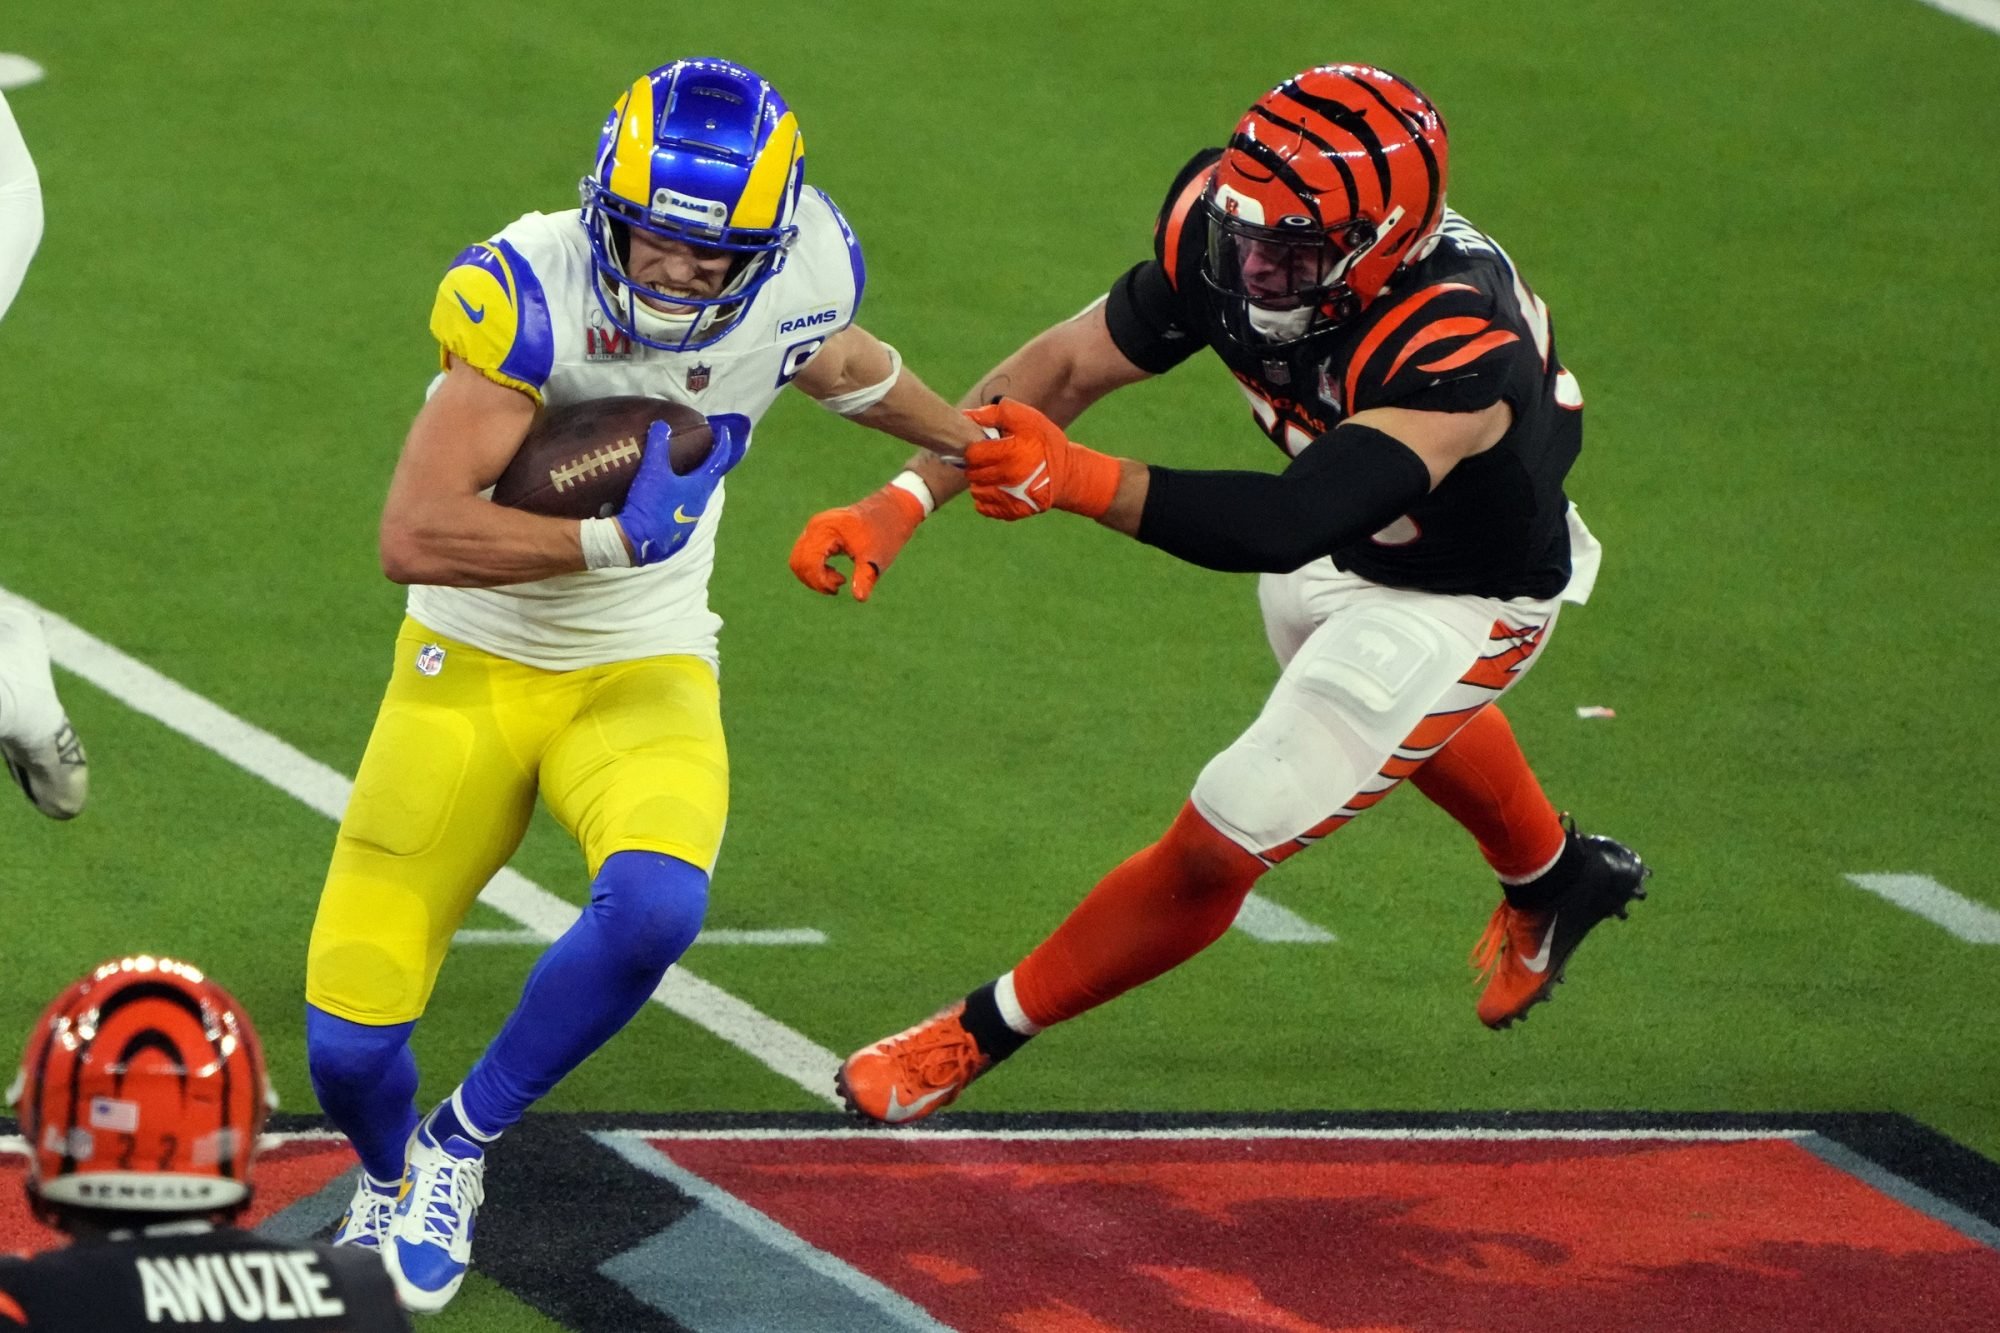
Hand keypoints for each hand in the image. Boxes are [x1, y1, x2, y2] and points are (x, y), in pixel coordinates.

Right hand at [616, 413, 749, 564]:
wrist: (637, 541)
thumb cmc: (649, 502)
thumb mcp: (652, 470)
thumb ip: (658, 445)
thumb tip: (662, 424)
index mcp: (699, 487)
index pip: (717, 461)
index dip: (722, 444)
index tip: (724, 432)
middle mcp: (700, 505)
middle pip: (709, 481)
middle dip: (708, 466)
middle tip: (704, 453)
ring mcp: (690, 523)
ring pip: (697, 499)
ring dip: (694, 486)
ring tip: (685, 476)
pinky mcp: (678, 535)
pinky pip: (684, 514)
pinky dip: (682, 503)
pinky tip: (671, 502)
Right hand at [789, 483, 926, 599]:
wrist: (892, 512)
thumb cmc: (885, 535)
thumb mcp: (875, 560)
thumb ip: (864, 578)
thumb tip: (859, 598)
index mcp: (826, 530)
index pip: (808, 562)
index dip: (820, 581)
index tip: (842, 584)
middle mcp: (815, 526)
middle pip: (798, 562)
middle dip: (815, 581)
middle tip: (839, 586)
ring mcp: (814, 528)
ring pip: (798, 560)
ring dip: (813, 577)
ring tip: (838, 580)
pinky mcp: (817, 532)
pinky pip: (804, 555)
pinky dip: (814, 569)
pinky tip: (834, 573)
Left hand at [963, 399, 1120, 520]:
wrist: (1067, 474)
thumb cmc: (1046, 442)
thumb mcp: (1026, 419)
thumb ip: (995, 414)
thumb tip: (967, 415)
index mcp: (1011, 452)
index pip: (972, 454)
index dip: (974, 448)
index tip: (982, 446)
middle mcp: (1009, 477)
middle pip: (972, 473)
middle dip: (976, 465)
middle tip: (988, 459)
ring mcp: (1010, 497)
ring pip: (976, 491)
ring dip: (980, 482)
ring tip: (993, 473)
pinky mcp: (1013, 511)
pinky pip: (983, 507)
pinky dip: (985, 499)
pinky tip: (997, 488)